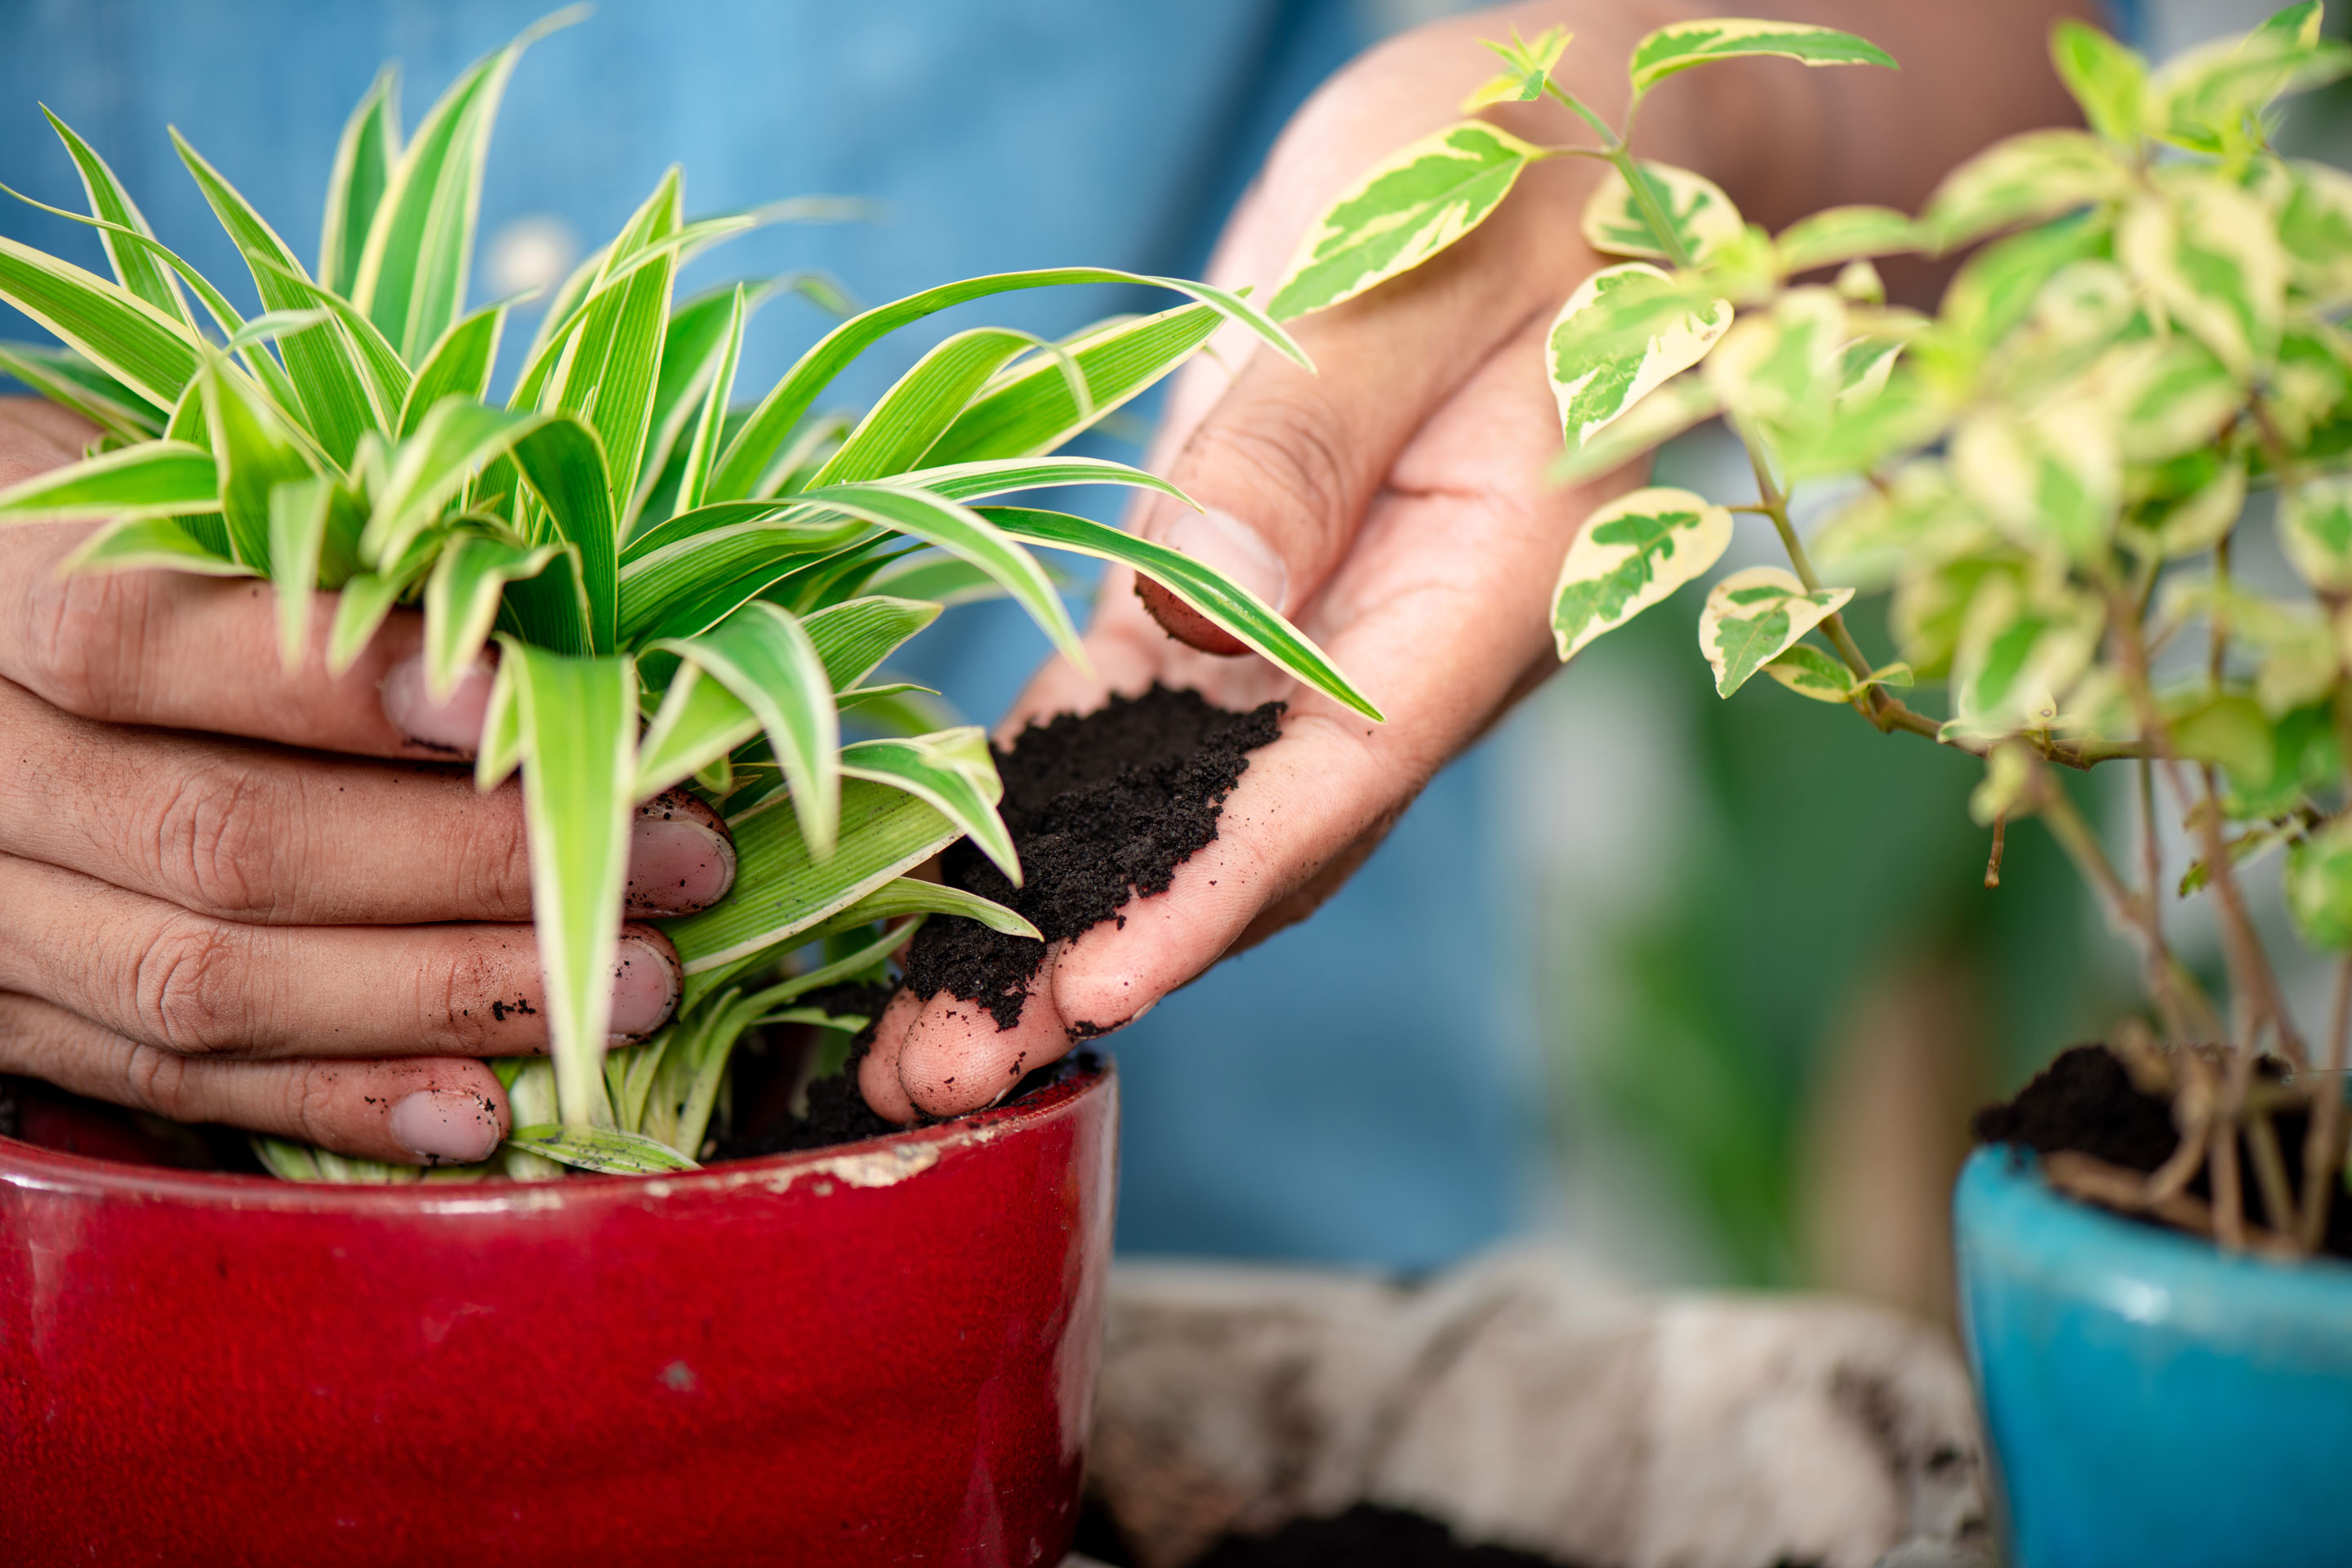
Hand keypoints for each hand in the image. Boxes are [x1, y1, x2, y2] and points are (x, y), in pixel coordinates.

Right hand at [0, 402, 734, 1164]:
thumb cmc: (117, 544)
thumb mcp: (161, 493)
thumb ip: (298, 554)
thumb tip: (544, 633)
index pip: (134, 638)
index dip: (330, 682)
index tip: (513, 707)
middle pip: (217, 837)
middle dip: (472, 863)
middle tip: (673, 860)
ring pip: (208, 982)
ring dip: (443, 997)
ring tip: (632, 984)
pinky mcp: (4, 1016)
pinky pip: (172, 1083)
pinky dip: (337, 1101)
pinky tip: (482, 1107)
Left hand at [859, 3, 1643, 1121]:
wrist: (1568, 143)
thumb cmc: (1526, 166)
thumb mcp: (1417, 266)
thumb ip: (1309, 440)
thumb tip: (1195, 601)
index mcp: (1483, 585)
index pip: (1339, 777)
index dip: (1212, 896)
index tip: (1094, 995)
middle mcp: (1400, 642)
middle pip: (1245, 842)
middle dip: (1097, 962)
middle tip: (937, 1082)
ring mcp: (1317, 626)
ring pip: (1174, 807)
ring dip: (1049, 921)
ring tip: (912, 1034)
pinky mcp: (1238, 577)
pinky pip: (1132, 711)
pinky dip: (1039, 799)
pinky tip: (942, 876)